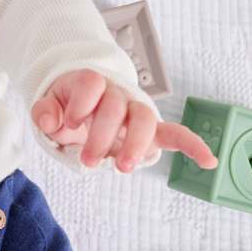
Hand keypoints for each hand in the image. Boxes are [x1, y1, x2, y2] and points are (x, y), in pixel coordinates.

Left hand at [31, 69, 218, 172]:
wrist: (82, 107)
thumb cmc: (66, 107)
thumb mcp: (49, 106)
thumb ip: (45, 111)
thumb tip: (47, 120)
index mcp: (90, 84)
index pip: (91, 83)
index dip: (82, 102)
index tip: (70, 122)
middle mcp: (116, 94)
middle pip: (116, 106)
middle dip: (103, 134)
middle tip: (87, 159)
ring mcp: (135, 111)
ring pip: (144, 119)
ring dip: (135, 144)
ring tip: (122, 167)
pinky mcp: (150, 131)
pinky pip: (175, 134)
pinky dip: (192, 145)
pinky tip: (207, 161)